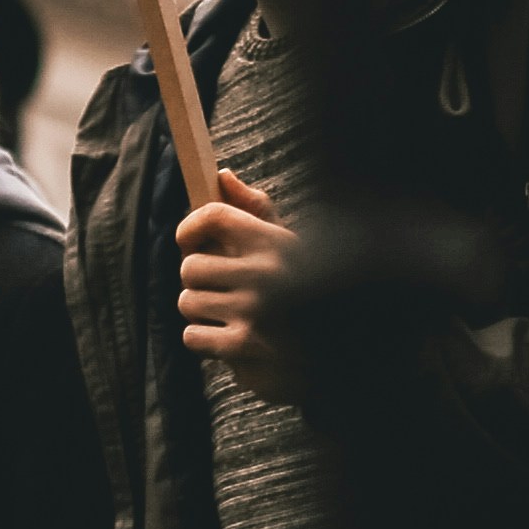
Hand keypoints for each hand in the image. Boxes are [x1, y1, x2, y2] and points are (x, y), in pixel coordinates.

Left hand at [176, 168, 298, 395]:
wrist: (340, 352)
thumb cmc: (308, 292)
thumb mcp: (291, 247)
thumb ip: (255, 210)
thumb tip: (223, 175)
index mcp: (276, 241)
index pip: (212, 215)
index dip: (191, 228)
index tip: (189, 242)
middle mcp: (265, 273)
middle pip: (190, 266)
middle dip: (200, 282)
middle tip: (221, 289)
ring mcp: (255, 312)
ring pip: (188, 302)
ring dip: (203, 313)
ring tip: (231, 316)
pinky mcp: (245, 348)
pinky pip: (193, 336)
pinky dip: (206, 342)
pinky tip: (232, 341)